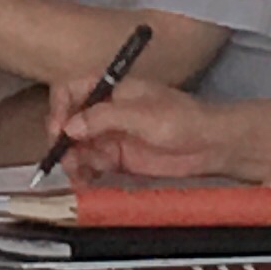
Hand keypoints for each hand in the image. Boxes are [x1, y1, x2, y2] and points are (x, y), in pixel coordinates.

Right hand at [44, 80, 270, 182]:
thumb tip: (70, 125)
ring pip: (78, 146)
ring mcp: (111, 135)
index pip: (71, 91)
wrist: (212, 146)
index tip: (59, 129)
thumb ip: (104, 117)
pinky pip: (92, 165)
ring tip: (77, 172)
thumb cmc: (184, 119)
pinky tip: (85, 181)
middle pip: (70, 121)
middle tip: (63, 156)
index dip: (59, 108)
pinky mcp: (119, 158)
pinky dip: (85, 173)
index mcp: (110, 88)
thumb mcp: (142, 114)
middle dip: (63, 139)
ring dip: (72, 159)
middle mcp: (106, 111)